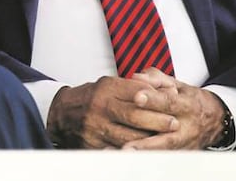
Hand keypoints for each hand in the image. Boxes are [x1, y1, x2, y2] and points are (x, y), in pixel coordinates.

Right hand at [47, 75, 179, 148]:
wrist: (61, 114)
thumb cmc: (92, 98)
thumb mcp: (110, 84)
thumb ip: (135, 86)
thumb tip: (163, 91)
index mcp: (106, 89)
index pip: (136, 92)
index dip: (157, 99)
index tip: (173, 103)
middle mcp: (100, 107)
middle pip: (134, 116)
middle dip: (158, 121)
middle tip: (174, 124)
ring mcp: (96, 127)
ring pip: (129, 136)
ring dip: (150, 139)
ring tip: (165, 139)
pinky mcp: (93, 144)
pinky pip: (118, 150)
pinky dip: (134, 151)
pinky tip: (145, 150)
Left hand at [122, 68, 226, 149]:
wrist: (214, 120)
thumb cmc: (189, 99)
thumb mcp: (177, 84)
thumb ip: (156, 79)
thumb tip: (137, 78)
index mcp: (186, 106)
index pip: (168, 102)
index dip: (153, 100)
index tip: (137, 97)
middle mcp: (186, 128)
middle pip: (167, 137)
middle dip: (147, 140)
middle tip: (127, 141)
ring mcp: (184, 145)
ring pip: (164, 152)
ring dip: (144, 153)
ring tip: (126, 153)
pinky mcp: (180, 154)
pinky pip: (162, 159)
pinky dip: (145, 159)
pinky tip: (127, 157)